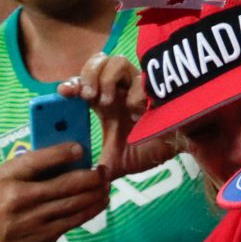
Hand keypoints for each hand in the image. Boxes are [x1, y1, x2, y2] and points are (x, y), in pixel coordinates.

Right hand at [0, 144, 111, 241]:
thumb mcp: (3, 182)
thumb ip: (29, 170)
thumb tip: (68, 157)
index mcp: (6, 177)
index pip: (37, 160)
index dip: (61, 153)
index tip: (80, 148)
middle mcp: (18, 197)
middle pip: (64, 184)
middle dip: (90, 177)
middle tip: (104, 170)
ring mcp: (33, 219)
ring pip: (74, 203)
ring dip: (96, 193)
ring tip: (106, 184)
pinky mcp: (44, 236)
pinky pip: (74, 220)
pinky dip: (91, 209)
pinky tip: (101, 201)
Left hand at [58, 53, 173, 179]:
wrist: (176, 152)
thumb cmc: (147, 150)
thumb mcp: (115, 162)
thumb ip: (99, 168)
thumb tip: (82, 182)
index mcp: (105, 101)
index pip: (83, 81)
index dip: (72, 82)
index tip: (64, 93)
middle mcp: (120, 88)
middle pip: (99, 59)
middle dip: (89, 74)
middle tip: (88, 97)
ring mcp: (138, 85)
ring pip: (118, 61)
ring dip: (108, 80)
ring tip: (108, 103)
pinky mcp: (156, 88)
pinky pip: (142, 80)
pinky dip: (134, 96)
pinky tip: (136, 115)